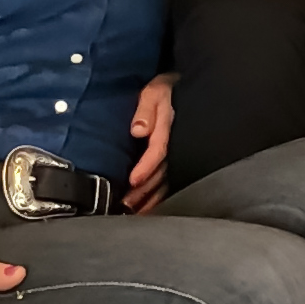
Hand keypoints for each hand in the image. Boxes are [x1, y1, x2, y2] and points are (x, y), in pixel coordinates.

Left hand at [126, 76, 174, 212]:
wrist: (179, 91)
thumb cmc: (163, 91)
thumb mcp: (153, 92)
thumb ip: (146, 110)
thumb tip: (138, 130)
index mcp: (168, 127)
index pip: (158, 150)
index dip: (146, 166)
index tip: (133, 180)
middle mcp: (175, 144)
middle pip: (161, 172)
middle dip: (144, 190)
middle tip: (125, 205)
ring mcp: (178, 154)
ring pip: (165, 181)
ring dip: (150, 198)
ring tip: (134, 212)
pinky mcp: (176, 160)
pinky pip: (168, 181)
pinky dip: (158, 196)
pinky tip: (148, 207)